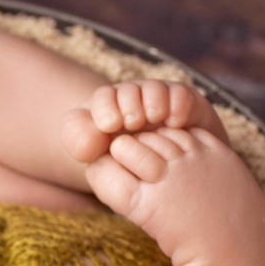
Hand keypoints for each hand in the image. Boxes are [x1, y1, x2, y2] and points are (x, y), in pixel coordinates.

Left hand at [61, 78, 225, 164]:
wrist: (166, 177)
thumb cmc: (123, 166)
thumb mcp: (97, 158)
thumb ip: (81, 144)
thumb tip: (87, 145)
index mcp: (107, 110)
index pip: (102, 98)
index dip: (104, 107)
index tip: (110, 125)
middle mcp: (132, 101)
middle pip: (128, 90)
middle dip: (129, 104)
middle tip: (133, 123)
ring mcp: (158, 102)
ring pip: (155, 89)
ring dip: (152, 102)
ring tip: (154, 120)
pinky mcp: (182, 105)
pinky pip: (181, 95)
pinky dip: (177, 106)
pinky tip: (174, 123)